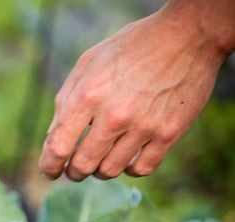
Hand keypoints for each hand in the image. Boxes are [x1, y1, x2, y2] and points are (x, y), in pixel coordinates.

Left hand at [39, 6, 226, 180]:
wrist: (187, 35)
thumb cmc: (131, 47)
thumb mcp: (88, 64)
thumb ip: (66, 102)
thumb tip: (53, 139)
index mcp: (89, 95)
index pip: (58, 147)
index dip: (49, 166)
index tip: (50, 170)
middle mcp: (115, 115)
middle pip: (83, 165)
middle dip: (73, 172)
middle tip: (75, 169)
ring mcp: (144, 126)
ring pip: (110, 171)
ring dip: (100, 171)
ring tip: (101, 159)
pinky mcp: (169, 133)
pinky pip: (141, 169)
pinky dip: (129, 169)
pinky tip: (127, 158)